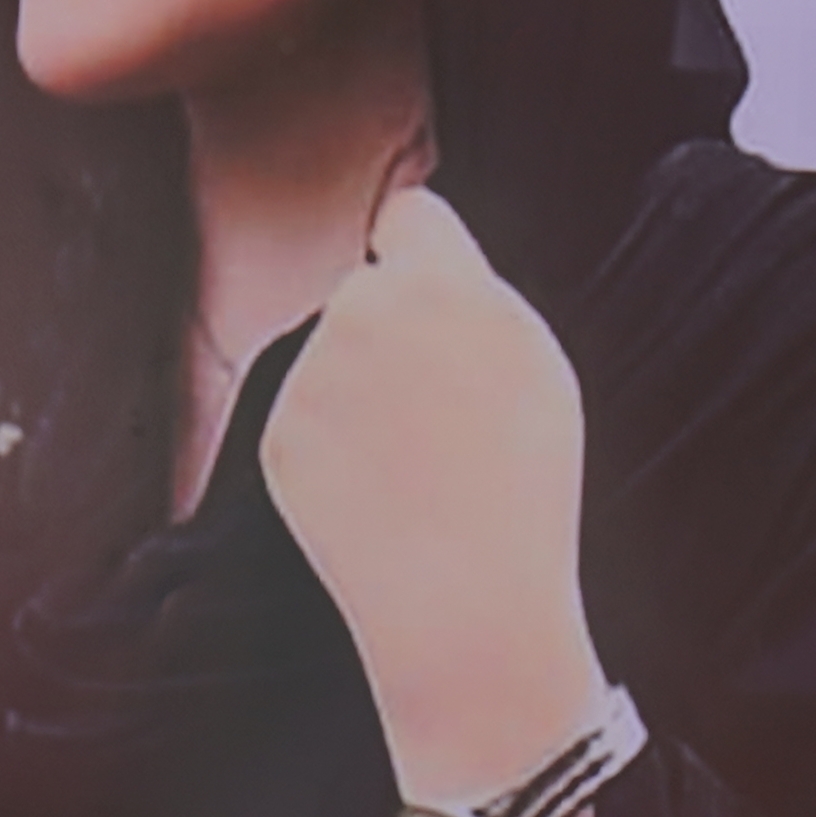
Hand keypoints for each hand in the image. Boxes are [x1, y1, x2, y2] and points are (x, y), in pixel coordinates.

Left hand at [261, 188, 604, 808]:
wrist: (466, 601)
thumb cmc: (522, 487)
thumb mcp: (536, 369)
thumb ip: (475, 299)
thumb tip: (418, 254)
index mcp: (447, 285)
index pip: (410, 215)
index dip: (419, 251)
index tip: (426, 285)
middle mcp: (369, 311)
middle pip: (369, 289)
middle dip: (391, 330)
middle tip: (437, 411)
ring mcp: (315, 372)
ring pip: (334, 356)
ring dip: (361, 390)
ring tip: (413, 465)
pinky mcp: (279, 431)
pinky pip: (308, 416)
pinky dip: (333, 447)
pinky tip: (376, 494)